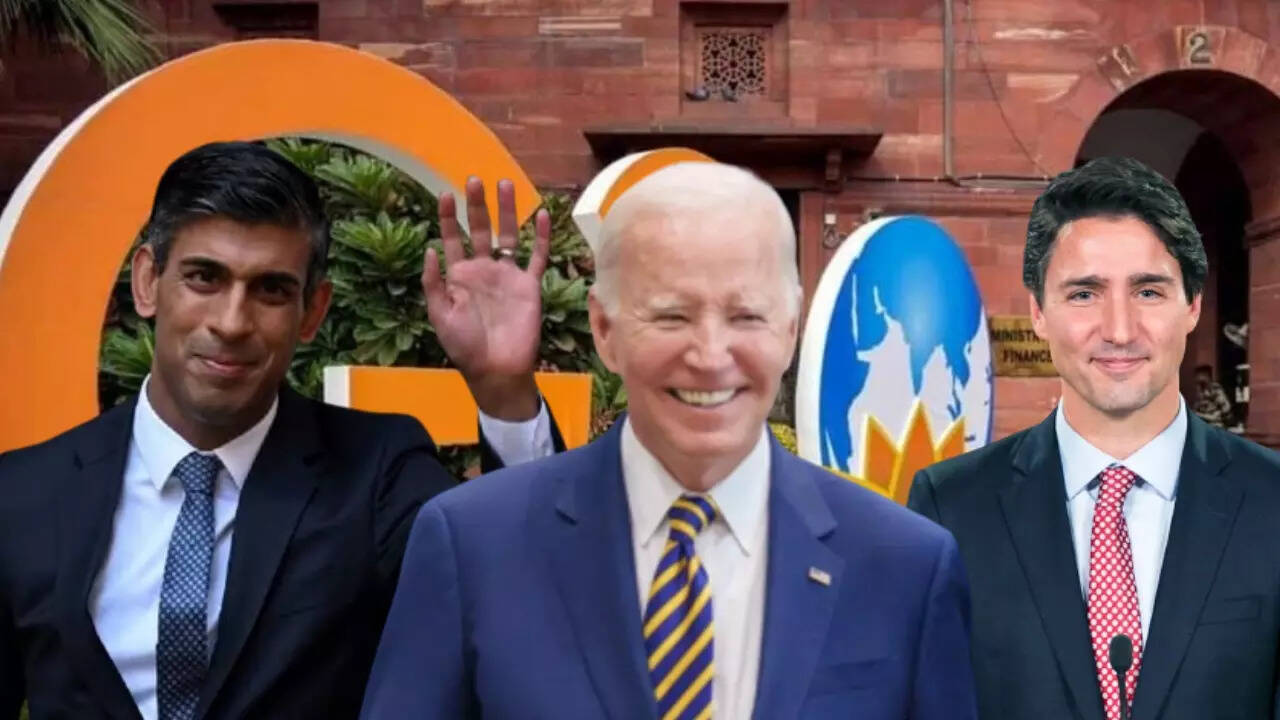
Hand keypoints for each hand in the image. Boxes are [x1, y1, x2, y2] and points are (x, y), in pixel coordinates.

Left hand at [424, 177, 550, 420]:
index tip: (445, 195)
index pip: (452, 239)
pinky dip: (541, 236)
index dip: (448, 217)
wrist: (497, 369)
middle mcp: (484, 270)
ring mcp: (508, 276)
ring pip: (509, 235)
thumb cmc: (464, 347)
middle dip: (476, 205)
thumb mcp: (440, 316)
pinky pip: (537, 256)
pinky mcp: (529, 285)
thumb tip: (429, 250)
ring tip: (505, 184)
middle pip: (480, 229)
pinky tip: (542, 214)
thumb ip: (434, 283)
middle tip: (474, 180)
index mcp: (459, 276)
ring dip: (507, 211)